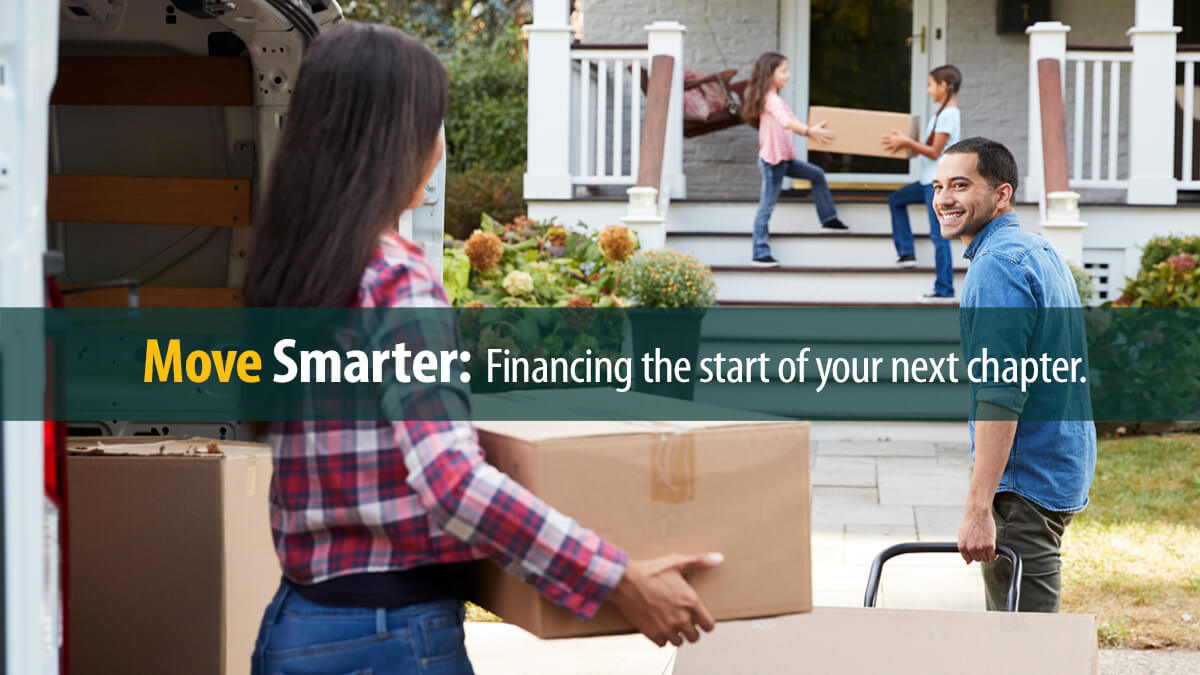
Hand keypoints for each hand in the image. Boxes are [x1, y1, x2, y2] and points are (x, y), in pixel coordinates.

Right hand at [608, 552, 722, 646]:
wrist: (625, 582)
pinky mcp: (652, 634)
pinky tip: (658, 626)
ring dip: (676, 635)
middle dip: (690, 630)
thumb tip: (718, 558)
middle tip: (682, 620)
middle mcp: (681, 619)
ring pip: (679, 642)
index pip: (709, 626)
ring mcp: (667, 628)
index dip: (705, 623)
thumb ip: (700, 562)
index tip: (699, 619)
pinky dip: (661, 638)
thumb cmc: (650, 572)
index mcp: (691, 603)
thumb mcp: (676, 562)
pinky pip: (663, 644)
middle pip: (694, 637)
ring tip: (669, 623)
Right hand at [809, 120, 834, 144]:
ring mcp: (819, 138)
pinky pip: (820, 143)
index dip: (831, 133)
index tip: (834, 133)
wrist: (808, 131)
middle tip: (834, 138)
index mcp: (822, 131)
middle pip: (827, 136)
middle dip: (831, 137)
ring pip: (825, 140)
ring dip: (828, 142)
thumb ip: (823, 123)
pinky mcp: (817, 140)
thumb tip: (827, 122)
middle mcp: (821, 134)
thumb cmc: (814, 128)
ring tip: (831, 143)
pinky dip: (822, 145)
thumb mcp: (818, 125)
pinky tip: (825, 146)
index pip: (828, 132)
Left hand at [881, 129, 909, 152]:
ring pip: (889, 146)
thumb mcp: (899, 133)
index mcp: (894, 137)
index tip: (881, 136)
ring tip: (883, 148)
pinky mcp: (896, 148)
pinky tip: (890, 153)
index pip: (888, 137)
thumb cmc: (903, 137)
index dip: (884, 136)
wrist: (907, 141)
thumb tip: (891, 129)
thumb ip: (895, 131)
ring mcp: (895, 145)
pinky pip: (894, 150)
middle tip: (880, 142)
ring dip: (886, 147)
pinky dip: (892, 152)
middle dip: (884, 141)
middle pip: (887, 141)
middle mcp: (893, 141)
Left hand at [957, 506, 997, 562]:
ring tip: (988, 547)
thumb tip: (967, 562)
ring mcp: (980, 547)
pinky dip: (994, 554)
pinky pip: (993, 556)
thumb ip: (964, 549)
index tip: (977, 552)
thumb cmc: (970, 523)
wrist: (978, 513)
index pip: (968, 559)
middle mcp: (970, 548)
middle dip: (981, 554)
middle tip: (983, 546)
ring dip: (988, 555)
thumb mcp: (962, 536)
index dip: (973, 556)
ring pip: (986, 559)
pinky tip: (993, 549)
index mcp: (962, 546)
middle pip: (978, 559)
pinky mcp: (989, 545)